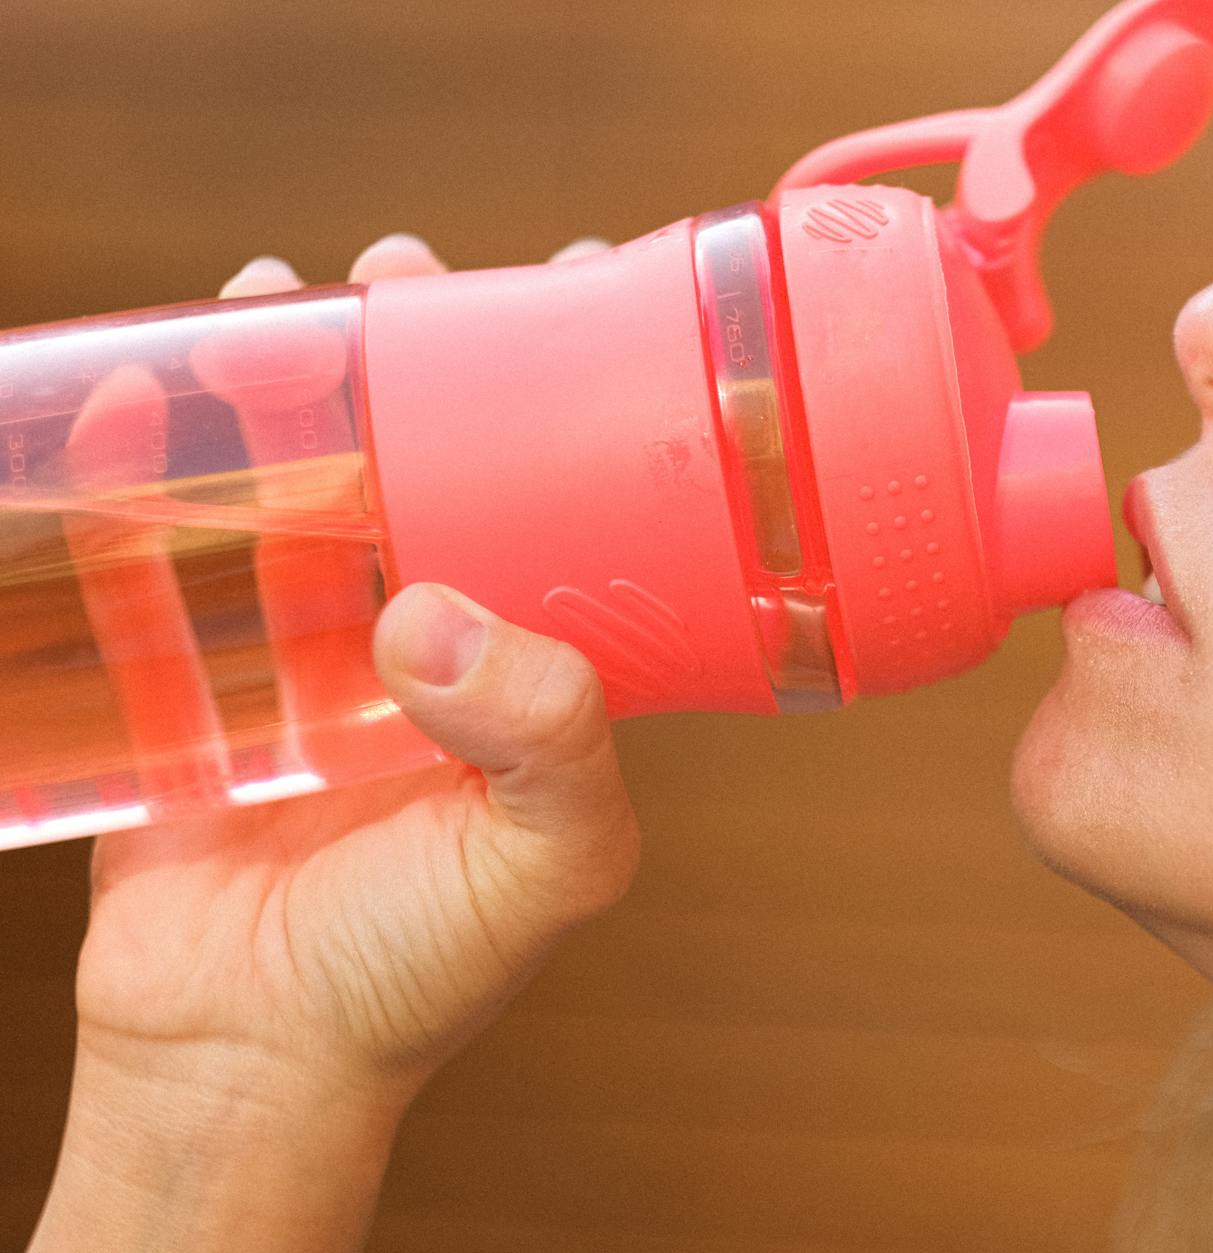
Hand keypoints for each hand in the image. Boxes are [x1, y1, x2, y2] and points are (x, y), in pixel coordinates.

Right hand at [31, 236, 636, 1252]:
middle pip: (429, 468)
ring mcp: (305, 664)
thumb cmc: (418, 977)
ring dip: (284, 393)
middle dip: (416, 363)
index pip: (566, 509)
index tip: (566, 291)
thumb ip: (549, 742)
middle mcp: (431, 654)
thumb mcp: (544, 863)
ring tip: (280, 301)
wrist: (252, 1066)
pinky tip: (138, 409)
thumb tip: (437, 611)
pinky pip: (163, 568)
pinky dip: (144, 486)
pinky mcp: (193, 691)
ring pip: (299, 492)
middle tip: (403, 277)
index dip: (570, 404)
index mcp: (531, 673)